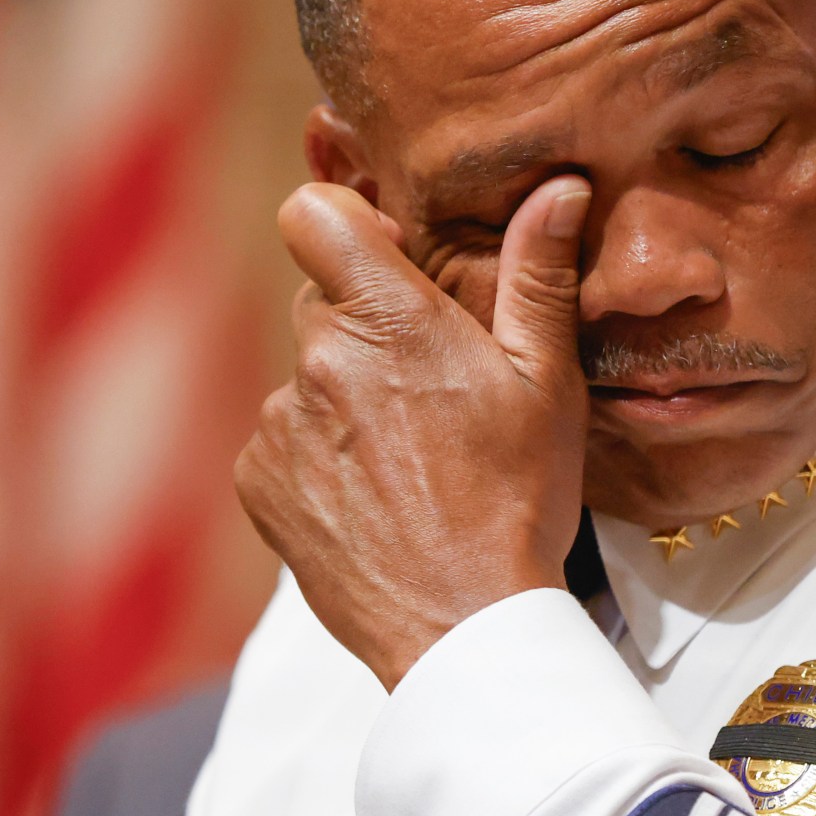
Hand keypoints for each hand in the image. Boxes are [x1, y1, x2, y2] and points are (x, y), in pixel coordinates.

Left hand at [235, 175, 591, 687]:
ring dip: (344, 400)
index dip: (344, 225)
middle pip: (322, 304)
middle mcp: (318, 362)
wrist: (462, 628)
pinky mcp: (257, 481)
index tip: (384, 258)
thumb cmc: (517, 502)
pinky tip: (375, 498)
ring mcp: (278, 424)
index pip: (312, 214)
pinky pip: (281, 441)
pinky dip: (318, 458)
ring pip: (307, 378)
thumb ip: (538, 275)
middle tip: (429, 389)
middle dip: (367, 328)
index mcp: (388, 320)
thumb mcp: (547, 384)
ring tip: (410, 461)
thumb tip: (557, 187)